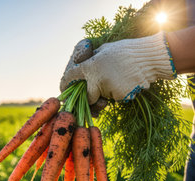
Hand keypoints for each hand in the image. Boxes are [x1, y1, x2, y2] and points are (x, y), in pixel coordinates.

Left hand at [60, 32, 175, 104]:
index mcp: (90, 66)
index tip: (64, 88)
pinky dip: (119, 93)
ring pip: (103, 97)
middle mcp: (96, 79)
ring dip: (108, 92)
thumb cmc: (126, 50)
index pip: (70, 77)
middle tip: (100, 89)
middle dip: (91, 95)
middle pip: (87, 96)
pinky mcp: (120, 96)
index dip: (65, 84)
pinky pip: (115, 98)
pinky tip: (127, 82)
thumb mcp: (104, 49)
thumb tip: (79, 65)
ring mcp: (108, 89)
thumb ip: (90, 59)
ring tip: (120, 78)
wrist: (149, 57)